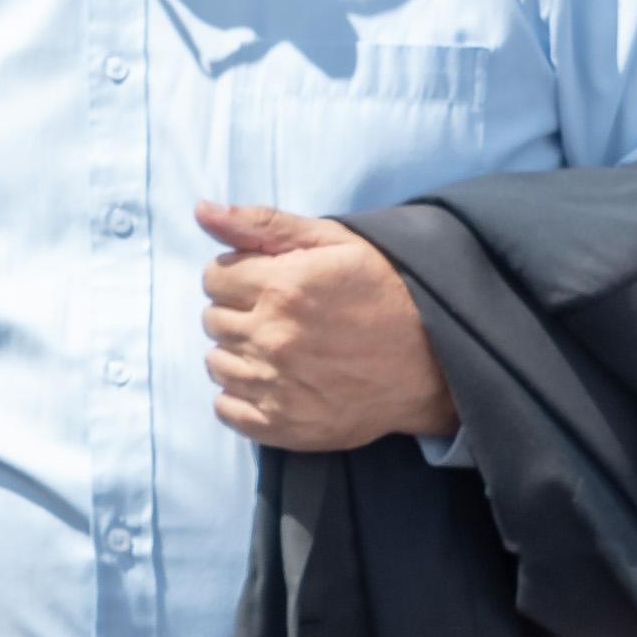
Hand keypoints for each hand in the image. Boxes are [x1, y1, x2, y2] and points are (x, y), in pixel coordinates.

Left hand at [197, 206, 457, 448]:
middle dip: (238, 312)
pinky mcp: (282, 425)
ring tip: (279, 348)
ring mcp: (275, 385)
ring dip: (238, 353)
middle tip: (279, 315)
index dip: (238, 275)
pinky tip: (273, 381)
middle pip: (213, 320)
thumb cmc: (385, 290)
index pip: (214, 277)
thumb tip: (202, 211)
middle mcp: (272, 337)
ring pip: (216, 363)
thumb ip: (263, 224)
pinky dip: (240, 396)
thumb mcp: (332, 241)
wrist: (434, 360)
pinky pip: (226, 409)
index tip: (266, 282)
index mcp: (281, 286)